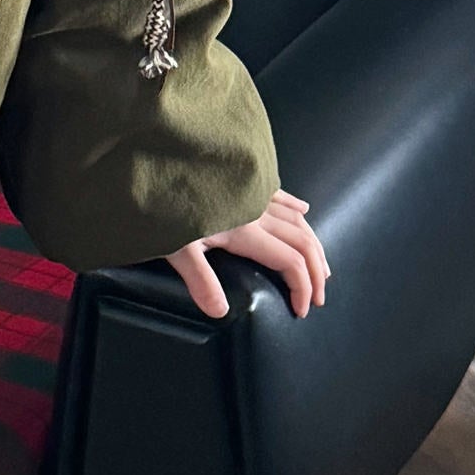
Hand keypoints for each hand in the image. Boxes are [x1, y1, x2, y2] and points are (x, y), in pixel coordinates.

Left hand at [164, 189, 329, 318]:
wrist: (153, 162)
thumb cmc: (159, 205)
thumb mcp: (175, 246)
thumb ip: (200, 279)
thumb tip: (220, 311)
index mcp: (244, 229)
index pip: (289, 261)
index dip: (303, 288)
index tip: (301, 311)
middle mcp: (254, 209)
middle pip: (301, 241)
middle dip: (316, 271)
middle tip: (319, 297)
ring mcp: (249, 192)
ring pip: (294, 217)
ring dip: (312, 243)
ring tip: (321, 266)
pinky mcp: (238, 180)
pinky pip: (276, 191)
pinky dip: (294, 204)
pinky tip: (304, 209)